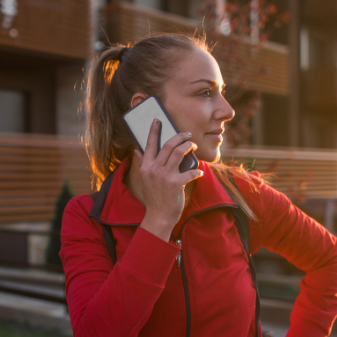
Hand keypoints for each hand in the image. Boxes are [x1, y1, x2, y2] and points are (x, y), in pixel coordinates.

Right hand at [134, 119, 203, 240]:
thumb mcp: (145, 179)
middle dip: (179, 136)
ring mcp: (164, 176)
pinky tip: (199, 172)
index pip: (149, 144)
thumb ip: (142, 163)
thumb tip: (137, 150)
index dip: (154, 131)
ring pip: (178, 152)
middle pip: (167, 145)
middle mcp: (154, 169)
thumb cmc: (154, 197)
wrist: (159, 216)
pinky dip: (197, 171)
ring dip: (188, 146)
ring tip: (193, 145)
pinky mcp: (176, 183)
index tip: (158, 120)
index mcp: (146, 167)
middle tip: (188, 134)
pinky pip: (190, 172)